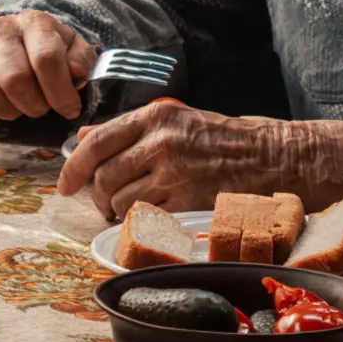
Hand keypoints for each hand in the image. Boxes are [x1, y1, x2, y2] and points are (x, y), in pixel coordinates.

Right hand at [0, 11, 97, 123]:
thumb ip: (81, 60)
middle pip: (14, 79)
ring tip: (20, 107)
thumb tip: (76, 74)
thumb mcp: (71, 48)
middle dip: (34, 105)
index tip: (69, 109)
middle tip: (41, 108)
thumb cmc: (45, 48)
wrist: (9, 37)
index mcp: (34, 23)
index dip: (60, 93)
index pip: (46, 60)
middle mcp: (0, 30)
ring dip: (10, 112)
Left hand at [57, 105, 342, 221]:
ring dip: (119, 212)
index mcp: (155, 116)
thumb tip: (83, 136)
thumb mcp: (176, 121)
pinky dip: (141, 225)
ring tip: (132, 213)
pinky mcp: (189, 199)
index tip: (65, 183)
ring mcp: (174, 171)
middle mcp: (160, 141)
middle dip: (98, 197)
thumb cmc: (227, 140)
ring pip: (121, 201)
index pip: (95, 142)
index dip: (72, 167)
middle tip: (106, 205)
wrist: (277, 158)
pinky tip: (151, 223)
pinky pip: (146, 219)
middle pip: (104, 176)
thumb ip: (129, 131)